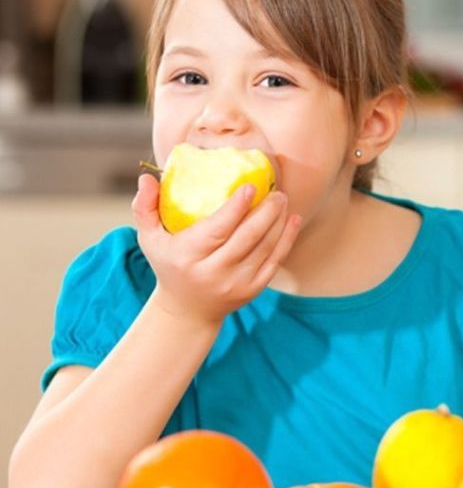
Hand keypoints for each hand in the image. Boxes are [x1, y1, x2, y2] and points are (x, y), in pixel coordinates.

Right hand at [131, 173, 301, 325]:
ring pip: (265, 247)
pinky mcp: (253, 290)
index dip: (237, 207)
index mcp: (188, 256)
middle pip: (248, 237)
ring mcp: (236, 283)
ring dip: (279, 222)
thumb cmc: (170, 264)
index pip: (218, 229)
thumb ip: (144, 207)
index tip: (251, 187)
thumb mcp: (150, 238)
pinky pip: (275, 261)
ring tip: (283, 200)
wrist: (188, 310)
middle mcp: (213, 272)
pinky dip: (286, 240)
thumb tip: (147, 178)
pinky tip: (292, 220)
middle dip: (267, 211)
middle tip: (277, 191)